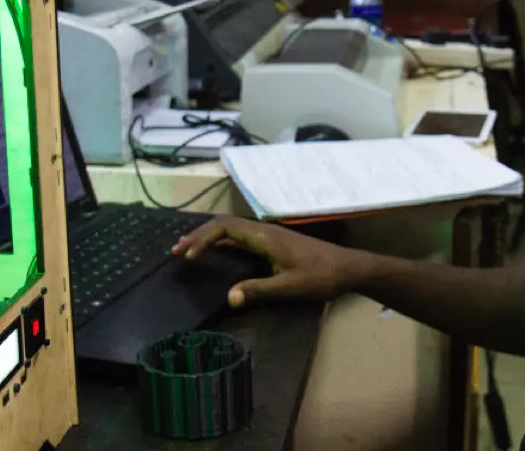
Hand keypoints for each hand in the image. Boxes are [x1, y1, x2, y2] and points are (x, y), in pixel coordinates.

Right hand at [171, 216, 362, 307]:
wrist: (348, 269)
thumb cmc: (321, 277)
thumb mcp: (290, 288)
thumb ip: (259, 290)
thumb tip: (228, 298)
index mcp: (265, 237)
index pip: (225, 228)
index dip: (203, 239)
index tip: (187, 256)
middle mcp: (264, 231)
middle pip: (224, 225)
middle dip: (198, 236)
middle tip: (176, 251)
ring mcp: (269, 236)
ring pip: (231, 229)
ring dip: (208, 238)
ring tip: (187, 250)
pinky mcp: (273, 243)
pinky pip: (240, 237)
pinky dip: (222, 243)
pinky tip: (215, 252)